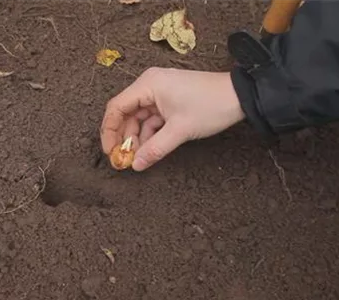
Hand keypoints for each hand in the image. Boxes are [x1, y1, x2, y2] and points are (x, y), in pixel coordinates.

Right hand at [100, 68, 244, 170]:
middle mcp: (149, 86)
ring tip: (137, 158)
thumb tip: (135, 165)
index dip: (109, 131)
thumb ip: (155, 149)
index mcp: (148, 85)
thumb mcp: (180, 130)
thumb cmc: (210, 106)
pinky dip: (149, 134)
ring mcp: (159, 93)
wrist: (240, 96)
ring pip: (138, 118)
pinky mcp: (168, 101)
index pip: (116, 108)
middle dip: (123, 137)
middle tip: (122, 159)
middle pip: (125, 113)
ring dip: (137, 138)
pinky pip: (151, 119)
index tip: (110, 152)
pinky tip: (149, 150)